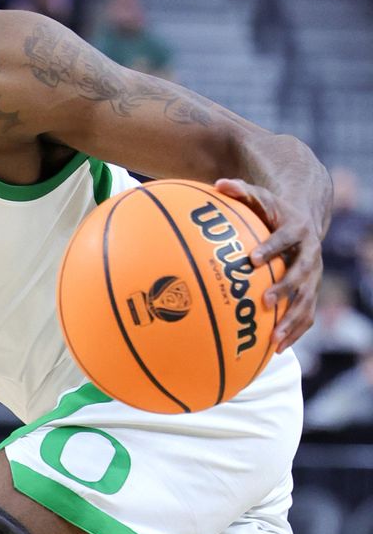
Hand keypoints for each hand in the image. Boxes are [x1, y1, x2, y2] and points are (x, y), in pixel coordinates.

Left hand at [215, 177, 323, 351]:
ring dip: (292, 320)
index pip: (286, 239)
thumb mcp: (259, 196)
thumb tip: (218, 183)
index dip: (271, 247)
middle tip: (265, 302)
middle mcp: (311, 255)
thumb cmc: (272, 210)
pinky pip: (307, 316)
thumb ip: (240, 190)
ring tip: (274, 339)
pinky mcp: (311, 293)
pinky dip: (294, 332)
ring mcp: (314, 277)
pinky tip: (276, 350)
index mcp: (298, 231)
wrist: (304, 220)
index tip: (252, 259)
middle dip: (285, 289)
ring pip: (307, 301)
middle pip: (302, 274)